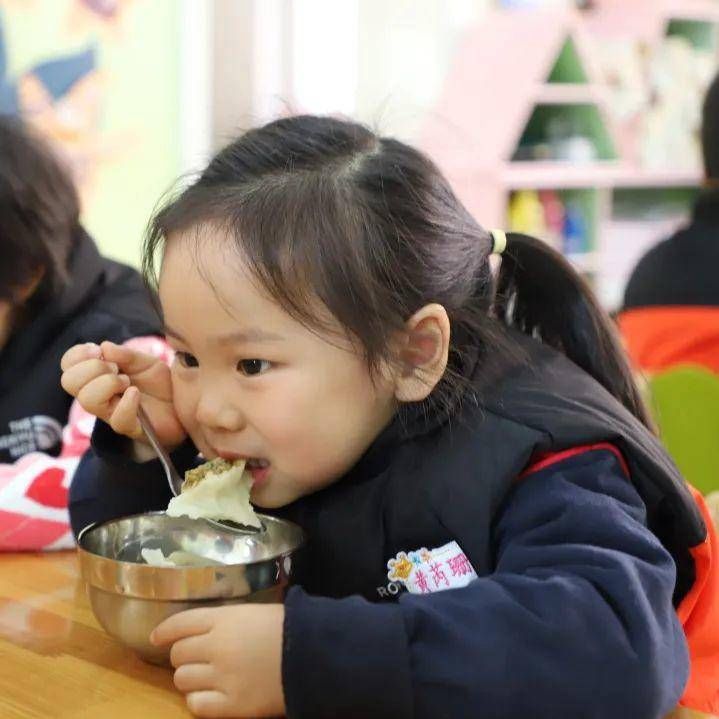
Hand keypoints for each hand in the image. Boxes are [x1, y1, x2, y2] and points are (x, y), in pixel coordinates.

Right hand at [60, 340, 186, 449]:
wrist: (181, 407)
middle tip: (116, 368)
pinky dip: (127, 402)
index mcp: (97, 377)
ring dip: (108, 383)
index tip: (96, 350)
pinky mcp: (129, 427)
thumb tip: (104, 347)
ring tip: (127, 382)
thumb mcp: (145, 362)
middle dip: (92, 368)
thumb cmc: (158, 384)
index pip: (68, 366)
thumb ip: (126, 355)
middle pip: (69, 381)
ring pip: (88, 400)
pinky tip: (136, 393)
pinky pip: (117, 418)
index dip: (77, 355)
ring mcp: (111, 413)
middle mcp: (98, 396)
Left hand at [151, 604, 285, 717]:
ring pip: (182, 679)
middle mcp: (216, 647)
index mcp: (224, 619)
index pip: (181, 623)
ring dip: (190, 677)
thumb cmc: (290, 627)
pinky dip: (198, 699)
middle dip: (183, 655)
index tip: (156, 637)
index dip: (164, 631)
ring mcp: (222, 678)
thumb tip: (208, 628)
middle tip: (196, 658)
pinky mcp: (231, 706)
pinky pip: (196, 705)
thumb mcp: (256, 612)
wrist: (314, 655)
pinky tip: (209, 694)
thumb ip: (228, 620)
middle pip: (178, 654)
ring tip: (205, 676)